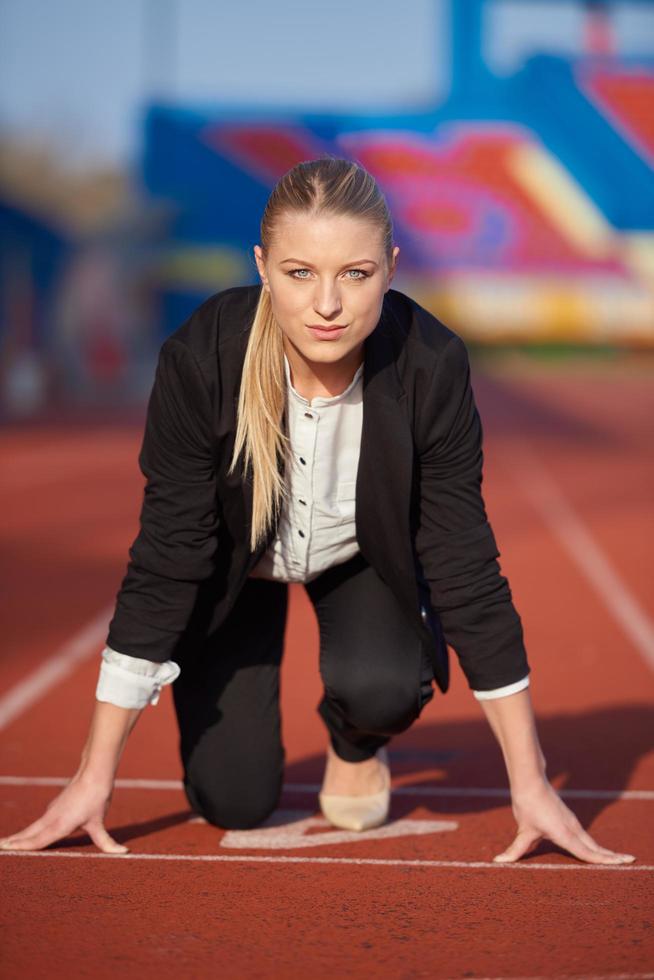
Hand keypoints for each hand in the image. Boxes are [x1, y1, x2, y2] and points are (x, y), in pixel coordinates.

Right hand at [0, 773, 128, 853]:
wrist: (94, 773)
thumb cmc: (96, 798)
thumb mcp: (100, 823)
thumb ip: (107, 842)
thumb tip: (125, 853)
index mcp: (59, 825)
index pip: (36, 841)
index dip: (21, 848)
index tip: (5, 851)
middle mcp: (51, 819)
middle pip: (28, 834)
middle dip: (13, 843)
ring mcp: (52, 812)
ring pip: (32, 828)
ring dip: (18, 837)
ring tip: (5, 844)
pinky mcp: (55, 807)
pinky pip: (39, 822)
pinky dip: (29, 830)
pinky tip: (27, 834)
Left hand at [494, 779, 635, 864]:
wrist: (530, 781)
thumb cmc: (527, 805)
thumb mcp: (522, 830)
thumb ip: (515, 850)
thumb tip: (498, 862)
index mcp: (565, 834)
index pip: (587, 852)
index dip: (604, 860)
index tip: (621, 864)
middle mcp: (572, 828)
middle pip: (595, 847)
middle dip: (612, 856)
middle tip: (629, 862)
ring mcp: (571, 822)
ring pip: (591, 841)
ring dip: (604, 850)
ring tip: (618, 859)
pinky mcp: (568, 818)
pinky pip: (584, 835)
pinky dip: (594, 844)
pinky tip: (595, 849)